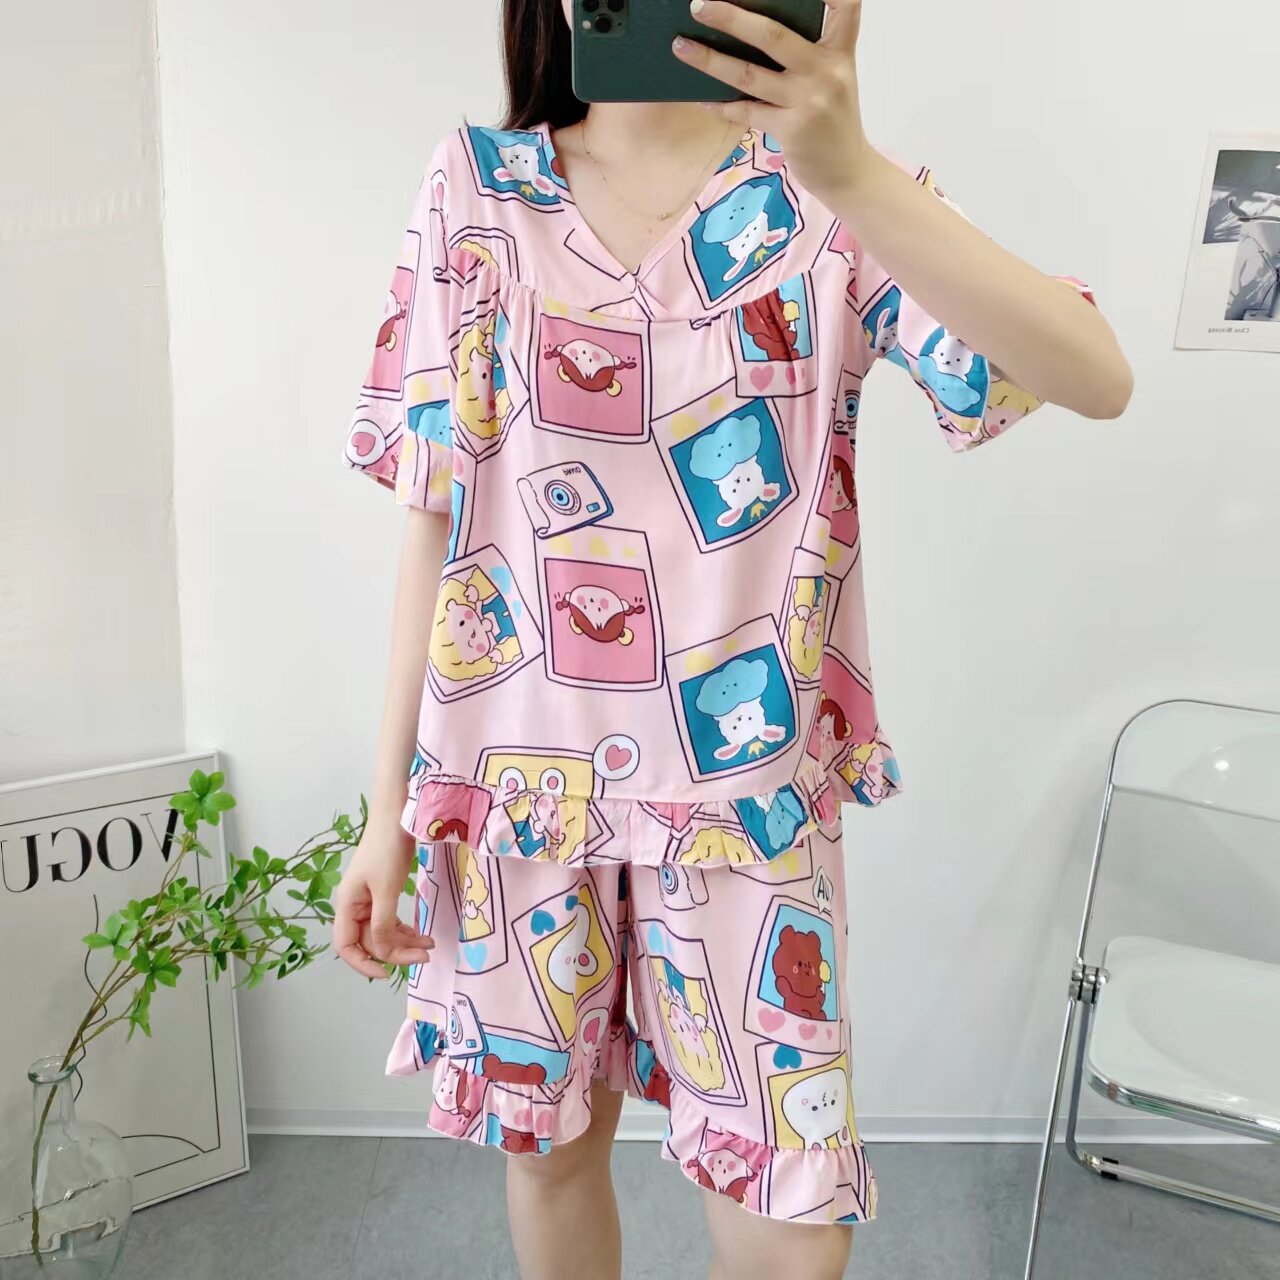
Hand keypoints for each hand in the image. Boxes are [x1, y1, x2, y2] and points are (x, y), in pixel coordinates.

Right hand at [333, 815, 433, 978]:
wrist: (396, 815)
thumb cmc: (388, 849)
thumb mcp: (386, 890)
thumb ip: (382, 923)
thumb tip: (381, 952)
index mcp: (347, 905)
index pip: (345, 946)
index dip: (362, 964)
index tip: (386, 974)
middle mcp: (354, 905)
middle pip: (370, 941)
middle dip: (396, 952)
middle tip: (424, 955)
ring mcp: (368, 899)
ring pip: (383, 932)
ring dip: (404, 942)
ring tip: (430, 945)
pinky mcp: (382, 891)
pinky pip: (390, 920)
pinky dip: (405, 929)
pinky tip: (422, 934)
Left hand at [674, 0, 872, 206]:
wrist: (847, 173)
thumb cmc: (832, 122)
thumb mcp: (832, 81)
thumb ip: (806, 57)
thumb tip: (750, 35)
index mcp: (840, 52)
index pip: (845, 6)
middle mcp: (826, 70)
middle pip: (773, 35)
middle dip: (731, 17)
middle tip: (698, 5)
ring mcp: (809, 100)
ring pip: (749, 74)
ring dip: (710, 60)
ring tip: (681, 47)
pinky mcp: (792, 129)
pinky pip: (746, 111)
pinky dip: (721, 105)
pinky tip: (702, 99)